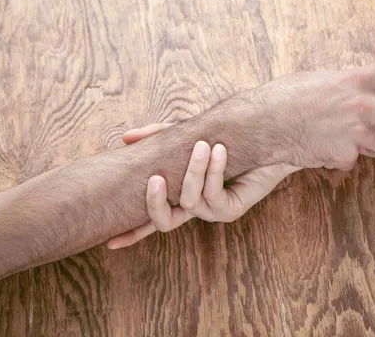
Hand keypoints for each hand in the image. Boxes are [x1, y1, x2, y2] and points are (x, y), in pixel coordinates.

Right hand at [106, 124, 297, 248]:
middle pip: (165, 223)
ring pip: (189, 202)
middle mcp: (194, 206)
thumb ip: (157, 136)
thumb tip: (125, 139)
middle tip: (155, 178)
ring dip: (194, 173)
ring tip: (203, 145)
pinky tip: (220, 151)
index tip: (110, 243)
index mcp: (180, 193)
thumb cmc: (222, 135)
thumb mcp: (185, 132)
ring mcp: (213, 211)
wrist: (264, 136)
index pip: (151, 217)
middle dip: (155, 204)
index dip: (133, 232)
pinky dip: (214, 172)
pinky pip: (213, 196)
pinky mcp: (231, 209)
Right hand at [238, 47, 374, 170]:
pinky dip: (343, 158)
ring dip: (373, 146)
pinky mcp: (346, 157)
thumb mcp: (322, 80)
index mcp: (358, 81)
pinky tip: (324, 148)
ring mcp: (357, 135)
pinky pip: (354, 161)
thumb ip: (348, 86)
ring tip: (349, 139)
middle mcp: (364, 107)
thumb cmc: (288, 96)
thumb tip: (361, 90)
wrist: (265, 123)